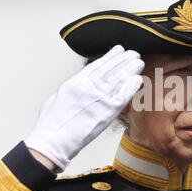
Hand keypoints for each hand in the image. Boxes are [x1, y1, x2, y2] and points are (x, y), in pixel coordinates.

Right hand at [24, 45, 143, 171]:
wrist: (54, 140)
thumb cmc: (52, 123)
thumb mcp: (58, 97)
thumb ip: (73, 88)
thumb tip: (80, 85)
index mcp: (76, 82)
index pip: (98, 65)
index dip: (111, 57)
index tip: (119, 50)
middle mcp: (90, 87)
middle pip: (111, 68)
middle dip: (124, 59)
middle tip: (134, 54)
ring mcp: (100, 98)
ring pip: (120, 78)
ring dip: (131, 69)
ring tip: (139, 62)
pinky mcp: (109, 110)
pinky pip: (124, 95)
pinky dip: (132, 86)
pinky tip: (138, 79)